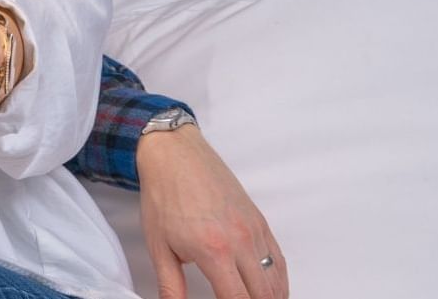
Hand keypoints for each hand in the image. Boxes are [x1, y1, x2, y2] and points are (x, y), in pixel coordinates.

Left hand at [137, 125, 287, 298]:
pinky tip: (272, 290)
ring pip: (276, 279)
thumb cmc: (164, 195)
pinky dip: (279, 280)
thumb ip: (171, 286)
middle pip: (263, 294)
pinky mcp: (259, 220)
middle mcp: (241, 242)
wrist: (174, 153)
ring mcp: (254, 230)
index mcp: (214, 251)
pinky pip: (279, 258)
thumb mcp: (159, 247)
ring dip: (270, 297)